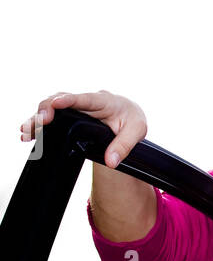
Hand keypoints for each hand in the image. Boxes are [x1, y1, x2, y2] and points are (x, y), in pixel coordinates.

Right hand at [20, 89, 146, 167]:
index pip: (86, 99)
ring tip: (27, 131)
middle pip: (62, 100)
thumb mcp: (137, 131)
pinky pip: (51, 117)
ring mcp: (75, 107)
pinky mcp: (68, 115)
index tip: (57, 103)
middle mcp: (86, 101)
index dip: (70, 99)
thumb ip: (124, 146)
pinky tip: (27, 134)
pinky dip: (38, 124)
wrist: (128, 117)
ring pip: (52, 107)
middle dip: (49, 108)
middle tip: (41, 121)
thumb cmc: (132, 120)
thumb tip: (110, 161)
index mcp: (105, 100)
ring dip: (39, 117)